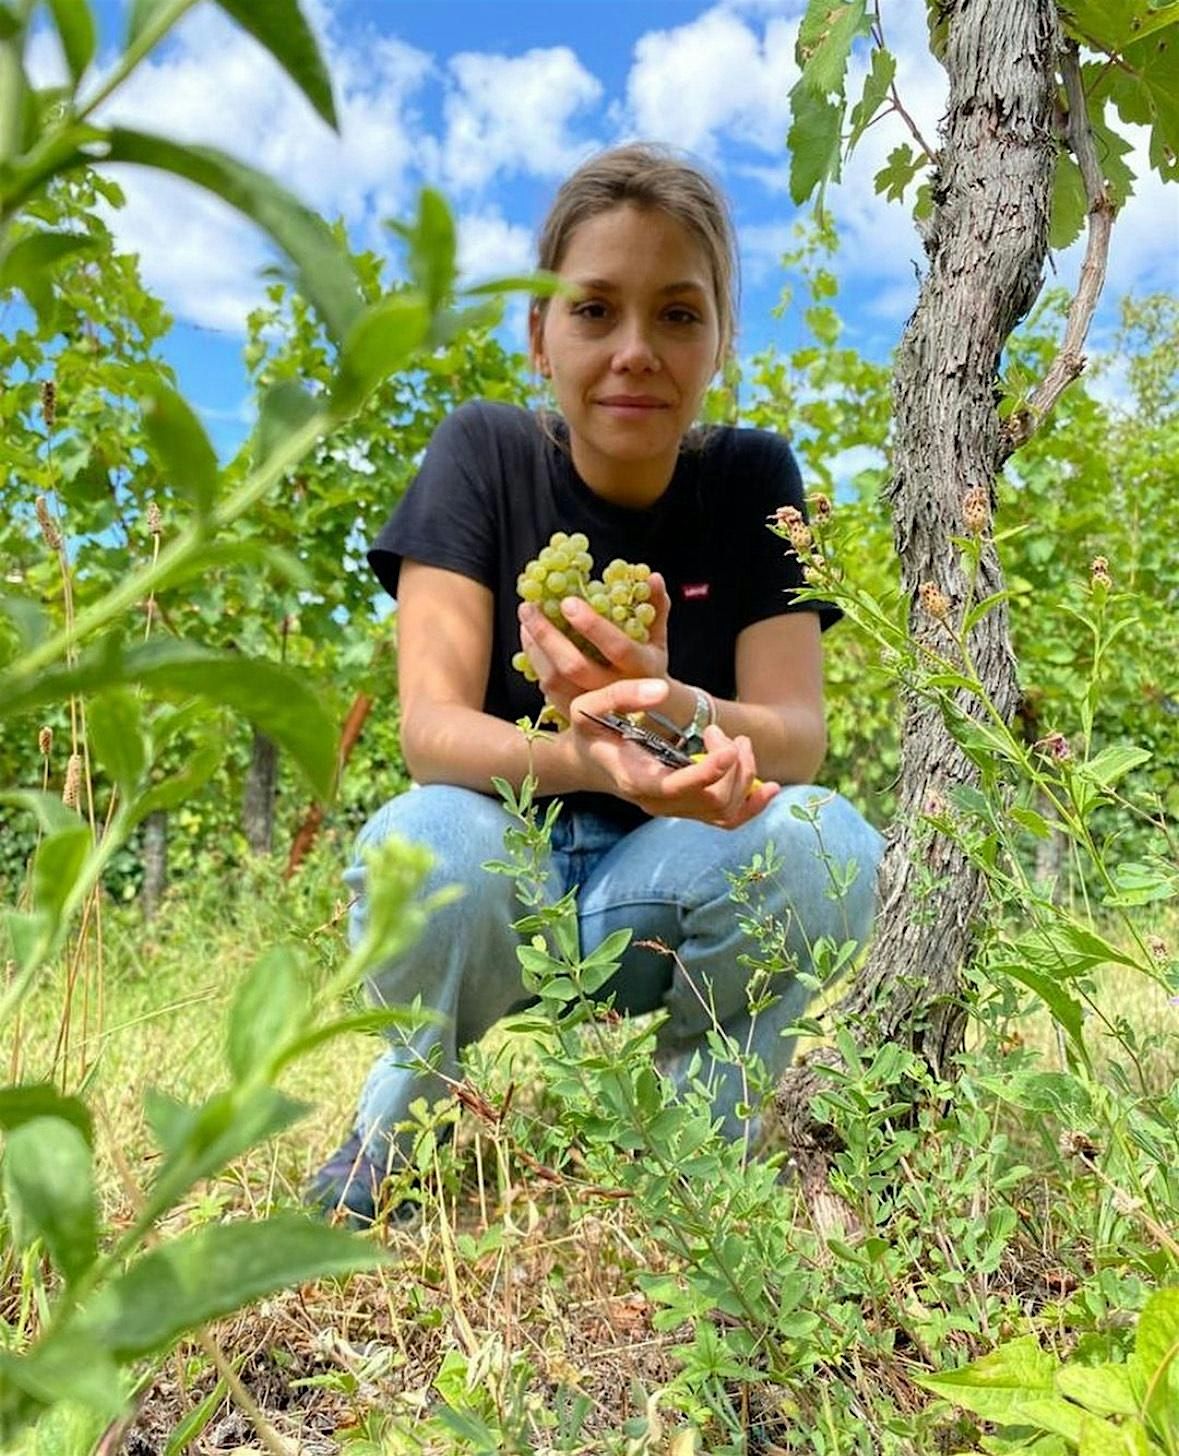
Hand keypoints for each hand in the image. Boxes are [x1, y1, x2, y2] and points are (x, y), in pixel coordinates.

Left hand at [518, 572, 669, 723]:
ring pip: (555, 679)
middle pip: (575, 666)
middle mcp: (616, 689)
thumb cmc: (649, 668)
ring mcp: (593, 705)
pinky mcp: (573, 711)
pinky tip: (528, 637)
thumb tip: (653, 577)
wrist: (645, 714)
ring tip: (526, 617)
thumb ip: (656, 607)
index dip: (593, 626)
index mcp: (642, 668)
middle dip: (548, 636)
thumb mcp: (658, 639)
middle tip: (529, 607)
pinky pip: (547, 688)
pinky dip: (534, 660)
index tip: (568, 602)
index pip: (618, 647)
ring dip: (536, 646)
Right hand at [568, 679, 779, 828]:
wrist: (587, 761)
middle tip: (722, 733)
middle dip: (731, 764)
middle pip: (712, 800)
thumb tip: (662, 690)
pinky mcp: (688, 810)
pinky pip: (726, 821)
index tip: (727, 745)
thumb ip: (622, 696)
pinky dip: (752, 806)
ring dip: (745, 777)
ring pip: (725, 812)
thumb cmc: (590, 731)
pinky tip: (770, 788)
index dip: (709, 772)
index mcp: (637, 780)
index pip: (679, 788)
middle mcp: (658, 804)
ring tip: (740, 743)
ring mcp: (674, 811)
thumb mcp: (591, 705)